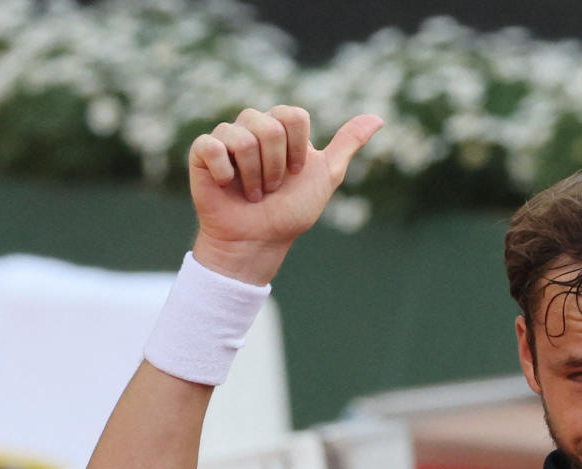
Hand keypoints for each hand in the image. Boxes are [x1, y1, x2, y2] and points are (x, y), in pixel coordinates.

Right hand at [188, 105, 383, 283]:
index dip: (299, 149)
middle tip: (273, 187)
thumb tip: (379, 118)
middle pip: (269, 126)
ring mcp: (227, 137)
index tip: (297, 173)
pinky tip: (226, 184)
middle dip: (277, 166)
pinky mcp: (202, 152)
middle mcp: (253, 126)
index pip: (294, 116)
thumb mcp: (327, 175)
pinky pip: (212, 145)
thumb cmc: (292, 210)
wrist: (260, 240)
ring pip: (242, 138)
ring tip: (253, 193)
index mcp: (281, 127)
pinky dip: (224, 172)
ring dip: (254, 176)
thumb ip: (348, 144)